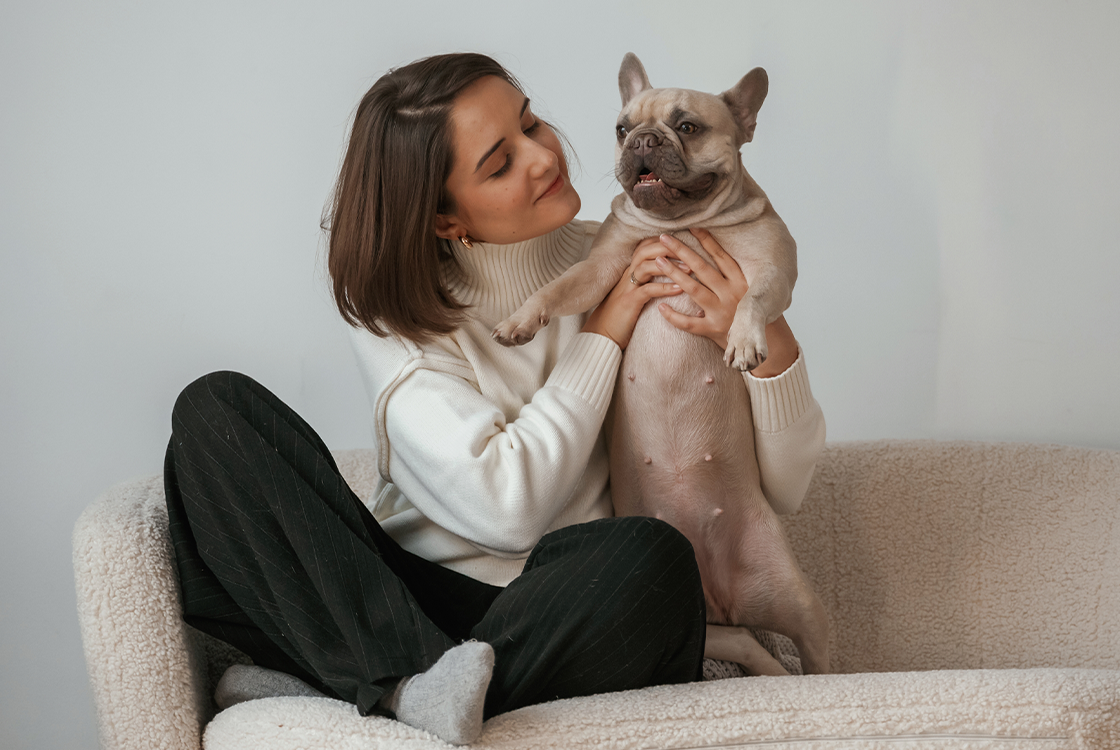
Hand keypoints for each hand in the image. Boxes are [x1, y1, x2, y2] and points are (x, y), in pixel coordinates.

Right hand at [582, 237, 683, 348]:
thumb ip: (647, 282)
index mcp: (631, 271)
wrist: (603, 335)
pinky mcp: (629, 302)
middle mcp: (628, 275)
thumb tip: (668, 276)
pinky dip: (664, 288)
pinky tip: (679, 289)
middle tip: (690, 251)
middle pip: (646, 250)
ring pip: (645, 266)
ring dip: (669, 266)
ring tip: (689, 269)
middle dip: (668, 247)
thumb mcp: (634, 293)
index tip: (683, 242)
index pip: (645, 246)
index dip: (663, 241)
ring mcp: (627, 288)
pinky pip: (647, 290)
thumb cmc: (622, 316)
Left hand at [651, 229, 748, 349]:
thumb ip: (732, 273)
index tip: (691, 226)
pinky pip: (689, 323)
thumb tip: (714, 247)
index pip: (721, 257)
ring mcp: (721, 312)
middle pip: (703, 269)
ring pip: (694, 290)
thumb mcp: (748, 289)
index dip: (706, 241)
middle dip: (682, 251)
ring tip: (658, 261)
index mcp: (741, 281)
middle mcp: (732, 294)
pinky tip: (660, 307)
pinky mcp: (713, 330)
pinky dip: (674, 316)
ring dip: (674, 275)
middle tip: (664, 238)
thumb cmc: (750, 312)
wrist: (758, 342)